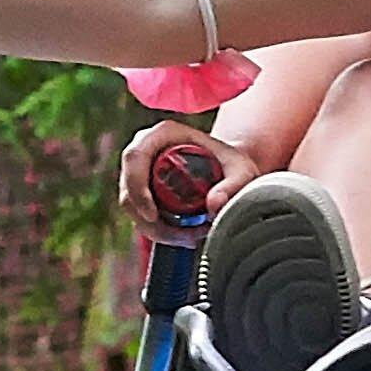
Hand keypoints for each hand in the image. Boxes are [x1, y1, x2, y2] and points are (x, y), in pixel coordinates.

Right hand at [121, 121, 232, 238]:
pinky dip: (158, 231)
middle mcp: (146, 148)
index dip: (137, 188)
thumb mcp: (241, 172)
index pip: (135, 157)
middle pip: (128, 187)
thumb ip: (233, 186)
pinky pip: (139, 214)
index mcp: (163, 133)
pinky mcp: (142, 190)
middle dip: (148, 220)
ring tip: (190, 237)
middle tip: (181, 237)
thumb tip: (214, 205)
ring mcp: (141, 170)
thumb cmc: (232, 164)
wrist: (228, 169)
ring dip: (155, 230)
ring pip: (132, 206)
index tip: (153, 216)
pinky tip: (184, 237)